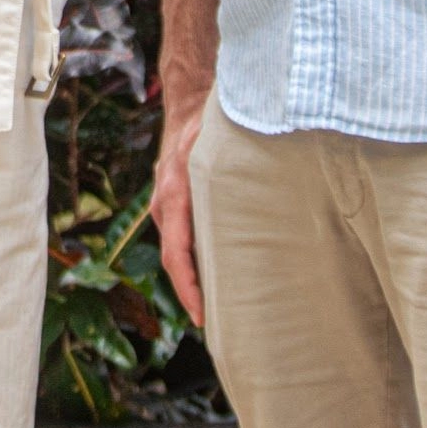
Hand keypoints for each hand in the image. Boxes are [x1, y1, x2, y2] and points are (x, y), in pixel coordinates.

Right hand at [151, 80, 208, 327]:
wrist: (188, 100)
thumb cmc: (206, 119)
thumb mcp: (215, 135)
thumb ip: (228, 155)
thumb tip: (259, 166)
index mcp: (174, 195)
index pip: (175, 253)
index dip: (188, 287)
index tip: (202, 314)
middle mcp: (166, 205)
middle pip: (175, 262)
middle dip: (192, 295)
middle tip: (217, 327)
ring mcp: (169, 206)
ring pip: (178, 252)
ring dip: (195, 280)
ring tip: (222, 311)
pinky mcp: (179, 204)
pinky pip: (184, 239)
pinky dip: (197, 261)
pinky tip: (220, 275)